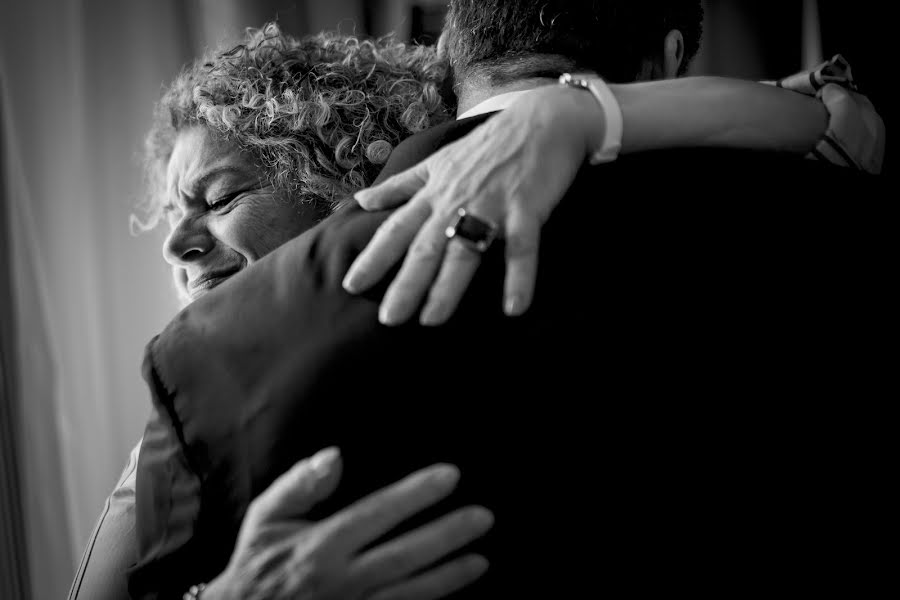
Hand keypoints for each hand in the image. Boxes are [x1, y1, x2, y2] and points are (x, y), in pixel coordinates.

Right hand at [204, 448, 491, 599]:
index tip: (450, 477)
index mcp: (320, 546)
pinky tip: (452, 590)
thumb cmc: (256, 566)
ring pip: (410, 593)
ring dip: (448, 576)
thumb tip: (336, 456)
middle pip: (404, 556)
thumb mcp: (265, 518)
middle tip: (484, 517)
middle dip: (447, 535)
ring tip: (481, 559)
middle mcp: (341, 580)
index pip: (377, 514)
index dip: (416, 494)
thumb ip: (299, 485)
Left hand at [342, 85, 603, 325]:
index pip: (396, 229)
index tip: (351, 285)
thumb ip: (401, 186)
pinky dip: (519, 278)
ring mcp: (491, 205)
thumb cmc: (487, 146)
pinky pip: (522, 249)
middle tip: (388, 319)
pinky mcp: (526, 208)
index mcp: (434, 192)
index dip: (373, 257)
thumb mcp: (437, 162)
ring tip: (432, 321)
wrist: (541, 121)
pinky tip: (514, 309)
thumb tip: (361, 200)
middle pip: (425, 248)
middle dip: (405, 284)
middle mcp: (456, 200)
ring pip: (464, 251)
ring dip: (447, 287)